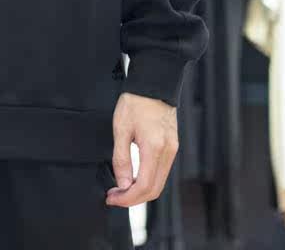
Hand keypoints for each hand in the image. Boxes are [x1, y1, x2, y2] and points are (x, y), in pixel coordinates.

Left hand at [106, 92, 178, 206]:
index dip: (127, 198)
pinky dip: (148, 180)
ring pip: (159, 183)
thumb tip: (123, 184)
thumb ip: (122, 158)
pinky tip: (134, 177)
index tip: (112, 197)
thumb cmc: (135, 102)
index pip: (144, 186)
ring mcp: (173, 150)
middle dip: (133, 199)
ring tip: (121, 188)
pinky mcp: (172, 146)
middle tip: (114, 196)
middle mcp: (167, 152)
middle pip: (154, 190)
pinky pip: (162, 172)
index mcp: (154, 148)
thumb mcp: (121, 128)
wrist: (153, 85)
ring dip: (140, 191)